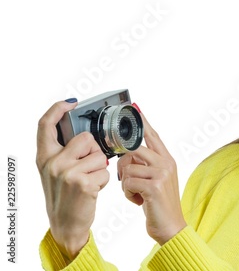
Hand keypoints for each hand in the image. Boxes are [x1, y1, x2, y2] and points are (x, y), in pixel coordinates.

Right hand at [36, 100, 109, 259]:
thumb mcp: (56, 171)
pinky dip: (104, 181)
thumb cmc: (65, 195)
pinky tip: (93, 190)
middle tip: (88, 167)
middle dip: (94, 151)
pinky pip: (105, 172)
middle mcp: (52, 162)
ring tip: (89, 181)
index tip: (71, 103)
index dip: (58, 109)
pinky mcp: (82, 183)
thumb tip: (87, 134)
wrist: (65, 224)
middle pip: (86, 138)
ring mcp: (67, 172)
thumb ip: (65, 151)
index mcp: (44, 156)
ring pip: (99, 156)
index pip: (46, 125)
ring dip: (100, 168)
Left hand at [117, 107, 186, 244]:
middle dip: (124, 163)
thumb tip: (127, 155)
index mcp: (167, 160)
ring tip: (136, 193)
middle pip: (134, 148)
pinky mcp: (154, 186)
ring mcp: (161, 174)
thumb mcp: (157, 181)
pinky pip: (128, 182)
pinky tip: (138, 201)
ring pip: (128, 167)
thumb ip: (146, 165)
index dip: (143, 122)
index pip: (153, 135)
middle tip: (127, 177)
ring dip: (126, 183)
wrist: (171, 227)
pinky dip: (128, 194)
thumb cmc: (159, 205)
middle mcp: (166, 163)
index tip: (135, 108)